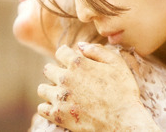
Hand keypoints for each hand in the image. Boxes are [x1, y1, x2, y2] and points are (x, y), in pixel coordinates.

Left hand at [37, 43, 158, 130]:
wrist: (123, 120)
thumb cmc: (124, 91)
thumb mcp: (117, 64)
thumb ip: (98, 51)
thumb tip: (80, 45)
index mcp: (78, 64)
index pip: (60, 52)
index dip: (66, 55)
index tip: (71, 61)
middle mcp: (65, 78)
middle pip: (48, 69)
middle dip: (56, 71)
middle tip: (67, 78)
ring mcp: (60, 98)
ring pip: (42, 89)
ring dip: (50, 89)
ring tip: (61, 93)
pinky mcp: (58, 115)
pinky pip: (41, 109)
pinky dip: (48, 107)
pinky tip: (58, 107)